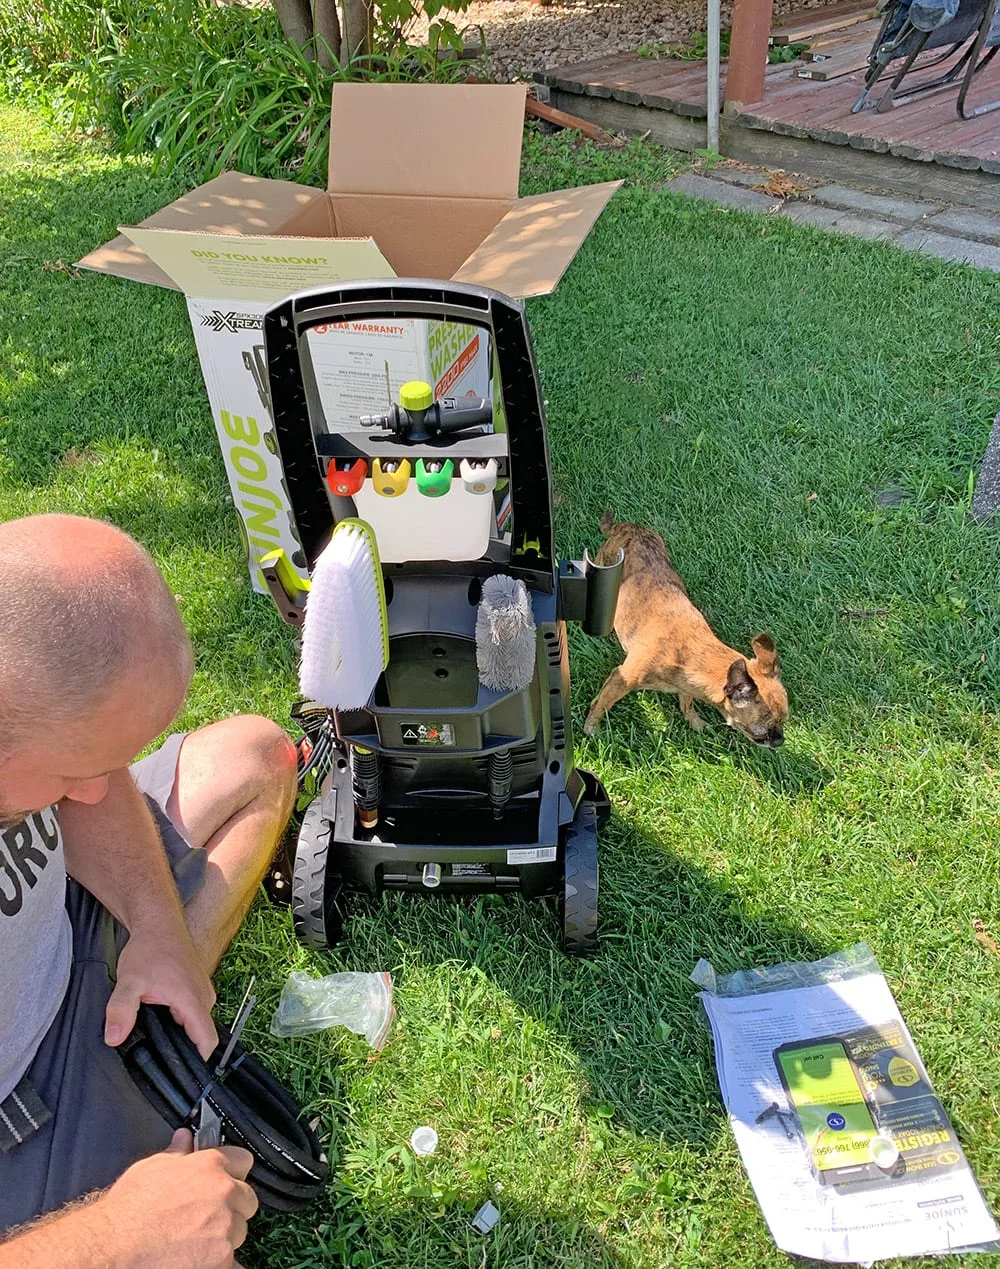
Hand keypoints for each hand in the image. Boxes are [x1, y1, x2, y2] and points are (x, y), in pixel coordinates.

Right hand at [97, 1128, 257, 1267]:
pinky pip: (236, 1261)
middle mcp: (224, 1193)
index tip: (224, 1178)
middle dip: (232, 1205)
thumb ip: (176, 1153)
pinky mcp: (222, 1259)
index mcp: (210, 1167)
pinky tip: (205, 1260)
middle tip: (208, 1214)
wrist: (115, 1248)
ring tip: (197, 1239)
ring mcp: (225, 1228)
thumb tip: (184, 1139)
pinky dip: (225, 1262)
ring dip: (225, 1234)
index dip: (232, 1170)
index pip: (243, 1160)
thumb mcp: (150, 1168)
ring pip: (240, 1229)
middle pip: (247, 1198)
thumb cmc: (129, 1209)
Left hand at [105, 926, 217, 1058]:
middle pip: (201, 1034)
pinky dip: (181, 1017)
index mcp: (192, 1000)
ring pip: (197, 1022)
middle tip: (157, 1053)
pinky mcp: (199, 985)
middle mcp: (204, 996)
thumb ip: (121, 1010)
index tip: (183, 1078)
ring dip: (180, 1030)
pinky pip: (194, 1010)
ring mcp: (203, 989)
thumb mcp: (129, 981)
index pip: (207, 1041)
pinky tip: (161, 1013)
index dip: (198, 1063)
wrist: (159, 924)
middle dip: (182, 1046)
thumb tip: (114, 1037)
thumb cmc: (149, 950)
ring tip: (157, 1030)